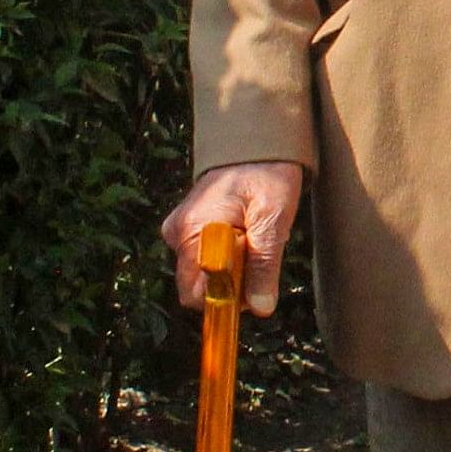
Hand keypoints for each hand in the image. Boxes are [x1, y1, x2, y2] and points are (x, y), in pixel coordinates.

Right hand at [162, 161, 304, 316]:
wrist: (256, 143)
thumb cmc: (266, 174)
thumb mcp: (273, 219)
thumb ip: (264, 264)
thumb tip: (260, 308)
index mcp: (192, 231)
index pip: (195, 294)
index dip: (225, 300)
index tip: (254, 286)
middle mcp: (177, 234)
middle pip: (198, 288)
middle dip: (231, 285)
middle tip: (258, 254)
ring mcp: (180, 231)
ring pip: (204, 275)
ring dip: (233, 269)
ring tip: (254, 237)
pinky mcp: (187, 228)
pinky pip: (205, 259)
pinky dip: (229, 256)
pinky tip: (245, 233)